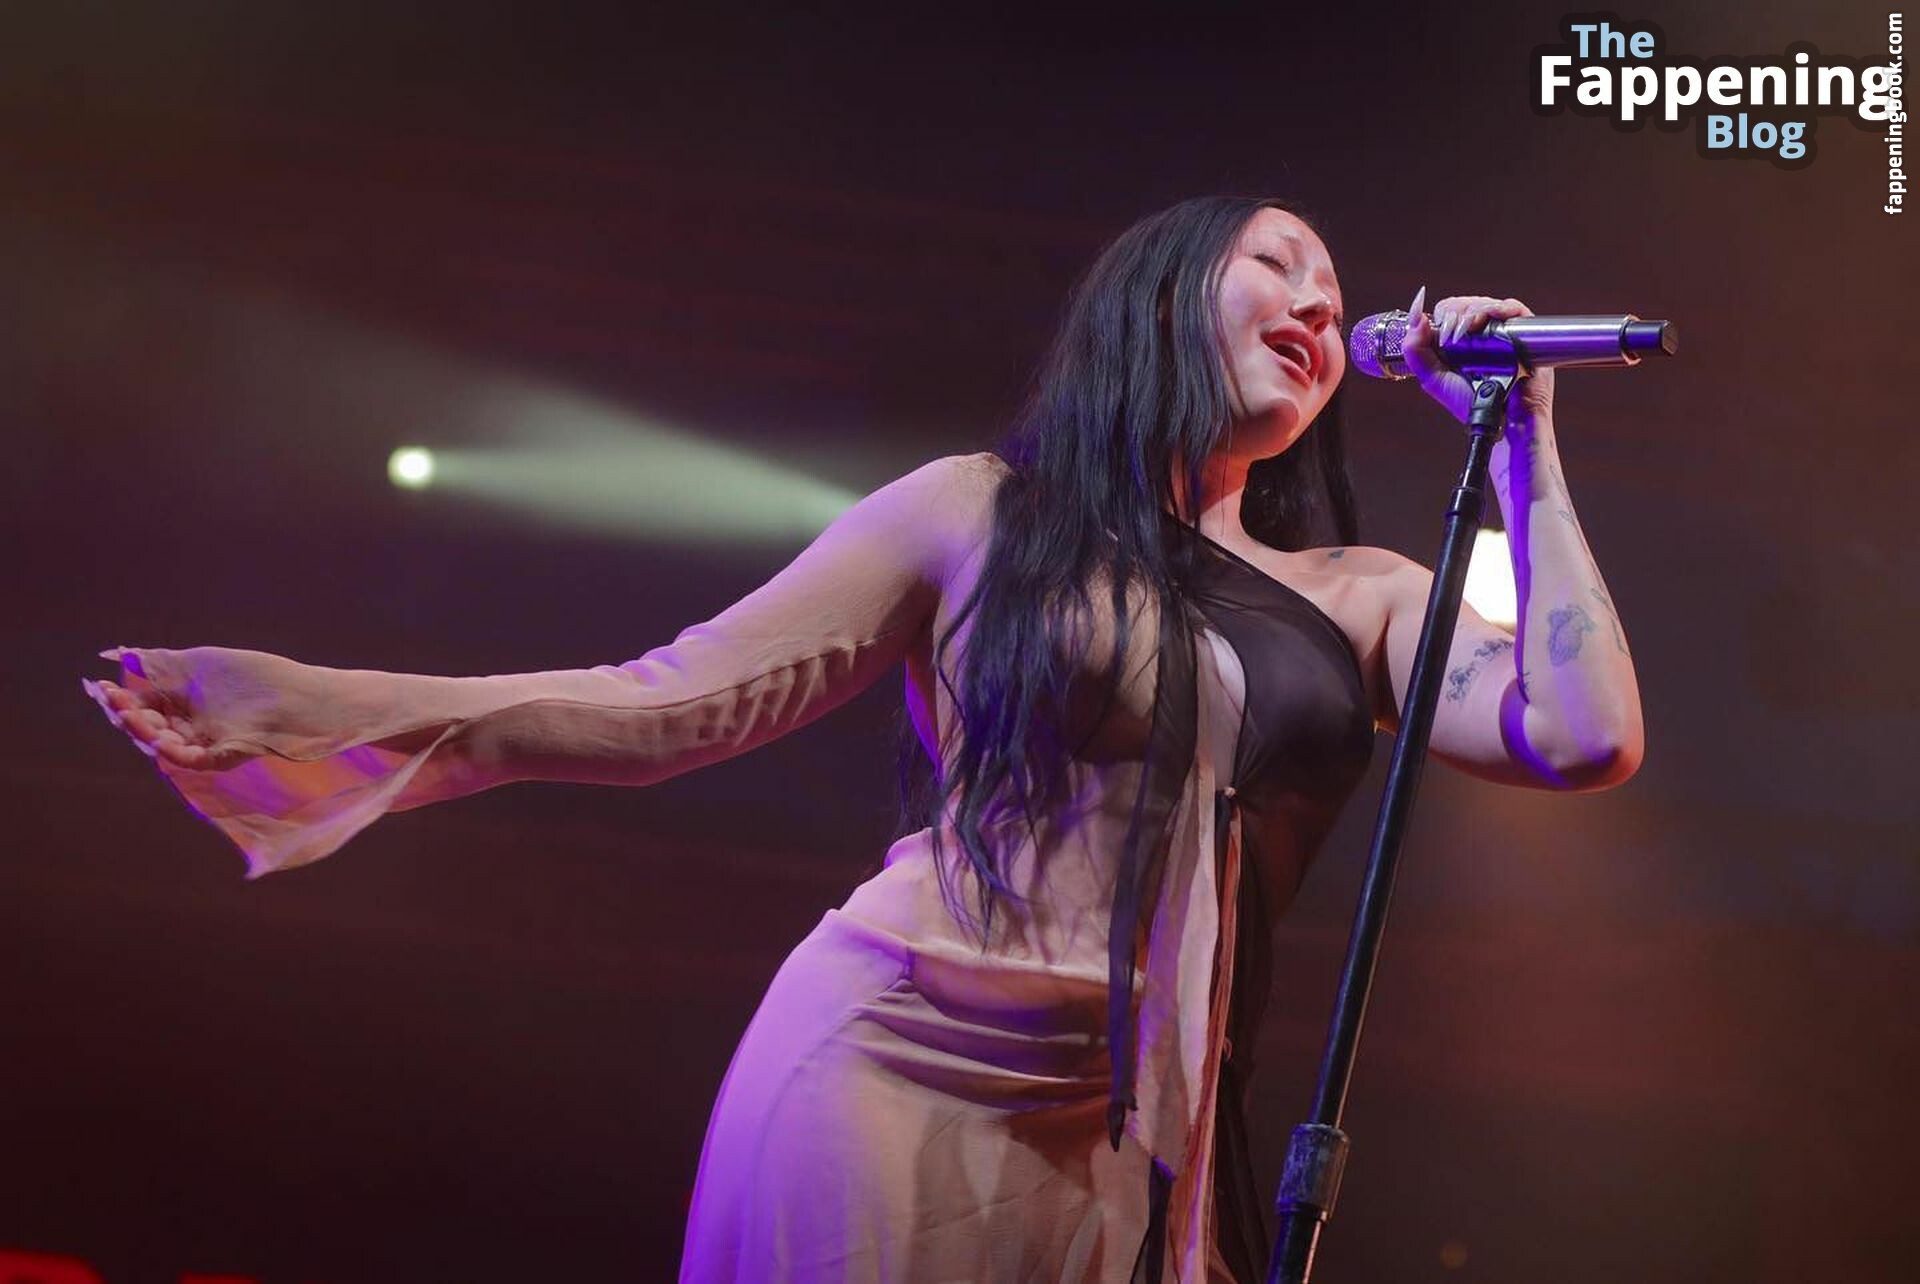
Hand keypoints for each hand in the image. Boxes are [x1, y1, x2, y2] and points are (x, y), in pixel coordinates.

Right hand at [82, 647, 261, 771]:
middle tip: (114, 703)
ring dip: (144, 733)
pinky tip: (161, 741)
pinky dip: (176, 752)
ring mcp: (205, 744)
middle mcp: (188, 727)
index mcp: (180, 705)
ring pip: (165, 746)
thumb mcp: (198, 663)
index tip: (100, 687)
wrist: (300, 693)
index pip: (141, 706)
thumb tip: (113, 653)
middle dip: (127, 716)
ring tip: (129, 716)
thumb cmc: (253, 675)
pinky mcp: (224, 756)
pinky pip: (194, 760)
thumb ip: (157, 663)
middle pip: (148, 727)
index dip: (119, 699)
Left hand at [1400, 287, 1556, 433]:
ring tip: (1470, 328)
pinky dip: (1502, 307)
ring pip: (1485, 303)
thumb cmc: (1471, 402)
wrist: (1501, 419)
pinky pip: (1513, 308)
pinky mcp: (1523, 331)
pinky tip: (1494, 315)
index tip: (1437, 330)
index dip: (1441, 316)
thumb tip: (1416, 318)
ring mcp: (1500, 330)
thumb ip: (1417, 351)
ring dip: (1474, 311)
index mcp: (1457, 341)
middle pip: (1464, 304)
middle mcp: (1479, 332)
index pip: (1447, 311)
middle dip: (1456, 313)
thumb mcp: (1434, 379)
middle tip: (1455, 334)